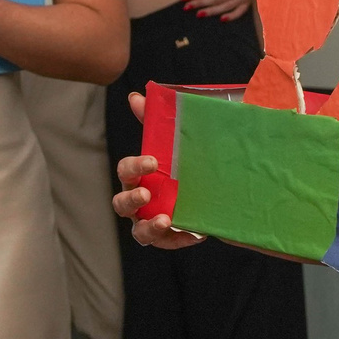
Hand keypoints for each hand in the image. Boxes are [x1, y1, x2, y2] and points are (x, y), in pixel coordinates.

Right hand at [110, 91, 206, 250]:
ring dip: (148, 226)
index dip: (135, 166)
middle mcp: (140, 199)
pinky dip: (178, 239)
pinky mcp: (169, 237)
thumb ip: (156, 121)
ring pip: (138, 231)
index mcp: (140, 175)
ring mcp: (151, 220)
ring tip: (165, 219)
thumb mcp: (176, 139)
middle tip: (145, 194)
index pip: (125, 170)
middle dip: (131, 199)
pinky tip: (195, 233)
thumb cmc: (187, 161)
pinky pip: (167, 243)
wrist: (217, 186)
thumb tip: (136, 96)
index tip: (153, 161)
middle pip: (121, 203)